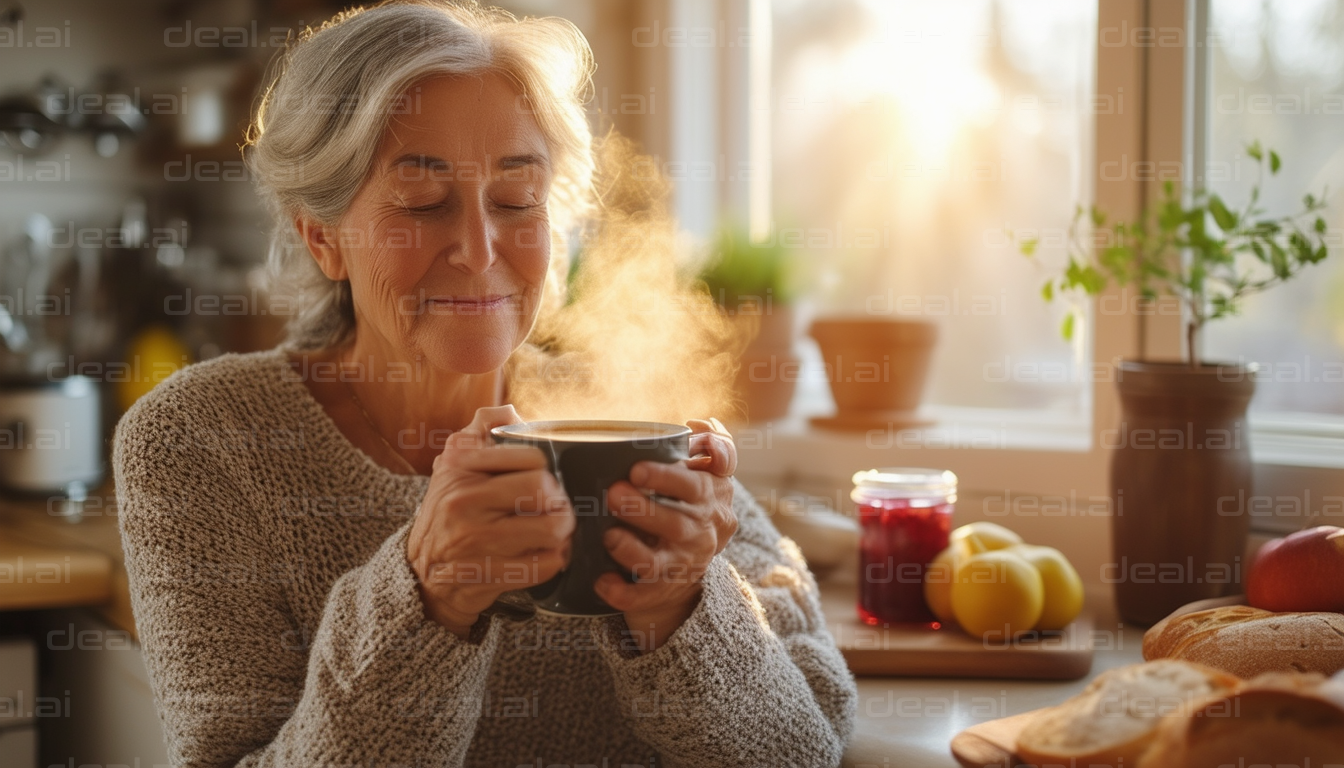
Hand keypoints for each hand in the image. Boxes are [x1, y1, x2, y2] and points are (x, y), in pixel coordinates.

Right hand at [407, 405, 574, 638]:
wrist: (421, 572)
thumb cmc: (449, 512)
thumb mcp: (454, 463)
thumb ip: (482, 428)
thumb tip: (511, 412)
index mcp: (460, 467)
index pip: (531, 458)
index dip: (546, 470)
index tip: (543, 481)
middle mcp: (463, 502)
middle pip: (543, 491)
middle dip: (560, 501)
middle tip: (556, 507)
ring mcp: (473, 541)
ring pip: (550, 529)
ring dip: (562, 532)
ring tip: (554, 531)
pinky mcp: (486, 575)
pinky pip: (544, 564)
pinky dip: (554, 560)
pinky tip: (545, 554)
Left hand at [596, 418, 737, 650]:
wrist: (696, 559)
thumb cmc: (693, 503)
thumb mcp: (710, 473)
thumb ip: (711, 445)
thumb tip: (698, 425)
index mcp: (709, 496)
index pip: (697, 484)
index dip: (669, 477)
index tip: (637, 468)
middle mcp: (699, 530)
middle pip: (675, 522)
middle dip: (642, 509)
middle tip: (613, 493)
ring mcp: (682, 563)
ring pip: (657, 562)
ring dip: (631, 550)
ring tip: (609, 535)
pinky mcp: (663, 590)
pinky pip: (642, 596)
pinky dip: (621, 591)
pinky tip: (602, 580)